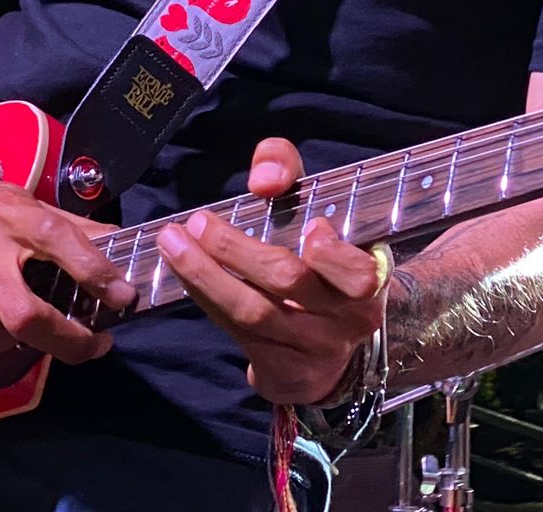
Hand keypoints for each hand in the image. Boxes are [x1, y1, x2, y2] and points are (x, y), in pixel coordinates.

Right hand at [0, 176, 137, 365]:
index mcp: (15, 218)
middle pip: (23, 313)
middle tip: (90, 345)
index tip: (124, 298)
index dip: (96, 272)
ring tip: (16, 328)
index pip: (61, 241)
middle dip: (64, 339)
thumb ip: (75, 230)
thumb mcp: (32, 206)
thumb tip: (121, 245)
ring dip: (6, 340)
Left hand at [155, 137, 387, 405]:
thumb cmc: (322, 258)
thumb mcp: (317, 207)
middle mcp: (345, 319)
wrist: (336, 342)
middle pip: (289, 282)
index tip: (313, 230)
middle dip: (237, 250)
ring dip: (205, 276)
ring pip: (254, 312)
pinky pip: (237, 332)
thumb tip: (264, 179)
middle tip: (197, 223)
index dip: (336, 256)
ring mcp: (313, 350)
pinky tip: (185, 273)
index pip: (359, 273)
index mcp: (369, 277)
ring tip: (172, 243)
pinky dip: (206, 298)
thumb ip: (287, 171)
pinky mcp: (283, 372)